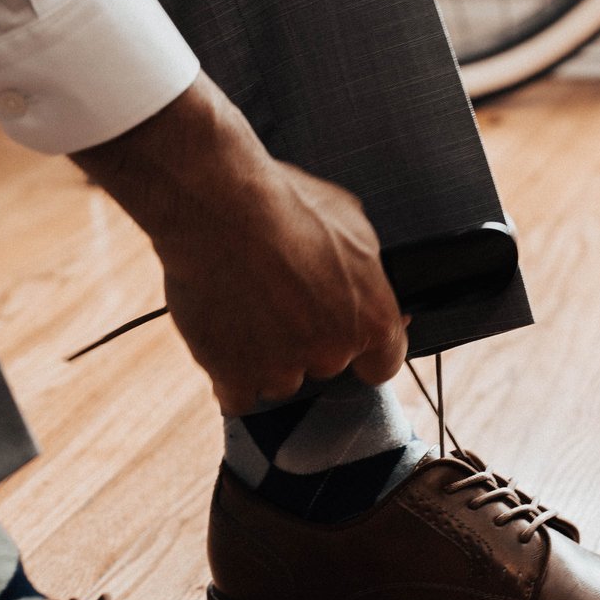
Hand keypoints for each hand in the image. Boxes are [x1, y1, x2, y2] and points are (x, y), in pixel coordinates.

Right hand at [71, 75, 406, 411]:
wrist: (217, 205)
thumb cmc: (284, 203)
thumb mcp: (352, 223)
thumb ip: (369, 268)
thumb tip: (378, 282)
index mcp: (373, 320)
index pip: (382, 364)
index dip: (362, 352)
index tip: (344, 337)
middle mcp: (332, 353)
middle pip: (324, 368)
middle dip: (306, 342)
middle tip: (279, 300)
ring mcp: (282, 370)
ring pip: (279, 382)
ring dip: (265, 358)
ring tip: (244, 309)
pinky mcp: (234, 377)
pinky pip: (238, 397)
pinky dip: (229, 376)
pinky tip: (224, 341)